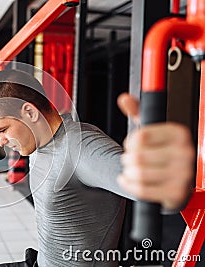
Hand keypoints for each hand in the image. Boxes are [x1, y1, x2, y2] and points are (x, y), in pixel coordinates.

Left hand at [117, 93, 194, 209]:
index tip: (132, 145)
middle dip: (127, 158)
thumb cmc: (161, 152)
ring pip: (138, 173)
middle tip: (131, 159)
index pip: (141, 136)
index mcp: (179, 134)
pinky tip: (128, 180)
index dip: (129, 141)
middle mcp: (186, 153)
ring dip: (127, 172)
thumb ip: (137, 112)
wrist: (173, 179)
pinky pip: (141, 190)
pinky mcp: (176, 193)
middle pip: (138, 156)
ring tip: (131, 170)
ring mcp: (183, 175)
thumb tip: (124, 99)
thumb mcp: (152, 130)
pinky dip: (128, 184)